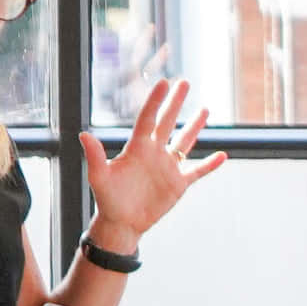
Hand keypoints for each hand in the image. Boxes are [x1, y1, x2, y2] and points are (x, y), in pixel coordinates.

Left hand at [76, 76, 226, 248]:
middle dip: (176, 103)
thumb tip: (83, 134)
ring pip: (184, 142)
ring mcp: (168, 167)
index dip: (156, 101)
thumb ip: (95, 155)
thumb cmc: (107, 199)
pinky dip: (210, 165)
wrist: (122, 223)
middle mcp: (154, 152)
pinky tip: (222, 156)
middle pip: (168, 122)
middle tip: (184, 82)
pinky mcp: (178, 184)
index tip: (164, 83)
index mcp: (137, 147)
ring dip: (195, 127)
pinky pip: (197, 171)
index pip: (148, 119)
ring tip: (205, 109)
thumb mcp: (99, 177)